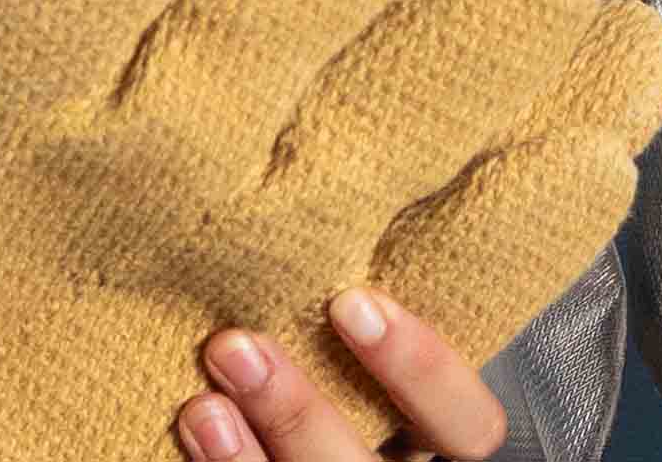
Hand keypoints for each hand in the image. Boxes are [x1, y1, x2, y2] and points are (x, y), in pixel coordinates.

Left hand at [174, 283, 506, 459]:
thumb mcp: (351, 349)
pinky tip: (192, 429)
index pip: (469, 424)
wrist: (270, 435)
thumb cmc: (321, 359)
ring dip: (244, 459)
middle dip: (299, 413)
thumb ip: (348, 323)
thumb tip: (313, 223)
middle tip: (242, 347)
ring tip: (202, 405)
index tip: (354, 303)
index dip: (423, 370)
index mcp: (424, 436)